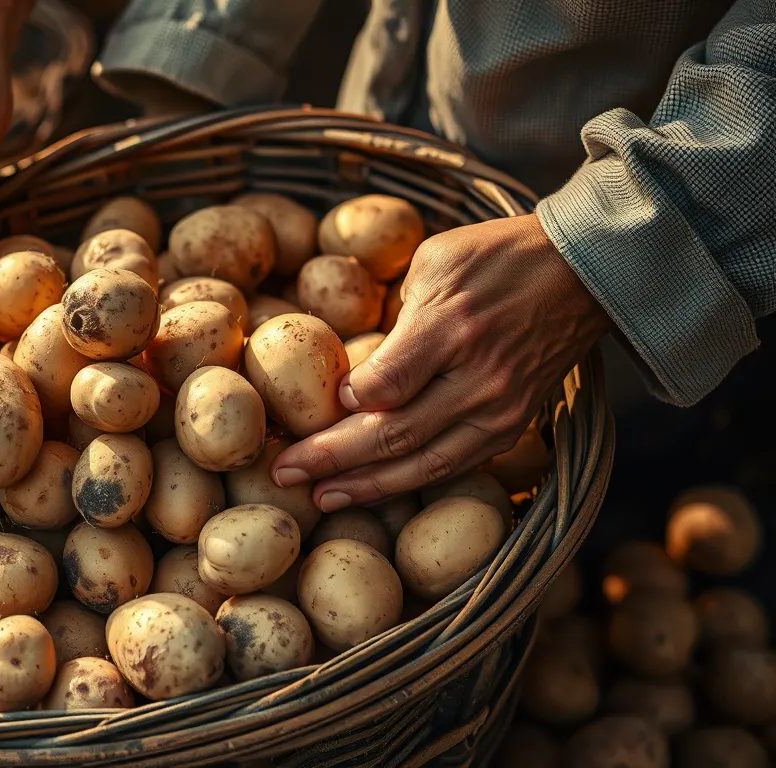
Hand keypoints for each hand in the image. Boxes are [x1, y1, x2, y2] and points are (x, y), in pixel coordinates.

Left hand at [271, 213, 612, 511]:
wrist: (583, 271)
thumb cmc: (496, 256)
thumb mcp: (436, 260)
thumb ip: (394, 314)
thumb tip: (353, 367)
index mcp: (452, 325)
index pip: (388, 385)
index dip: (345, 409)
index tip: (309, 415)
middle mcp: (479, 376)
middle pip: (395, 434)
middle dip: (332, 460)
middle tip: (283, 473)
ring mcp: (501, 407)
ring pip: (424, 464)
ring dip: (366, 487)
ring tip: (319, 498)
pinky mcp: (514, 426)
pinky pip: (455, 465)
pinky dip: (410, 483)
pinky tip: (372, 491)